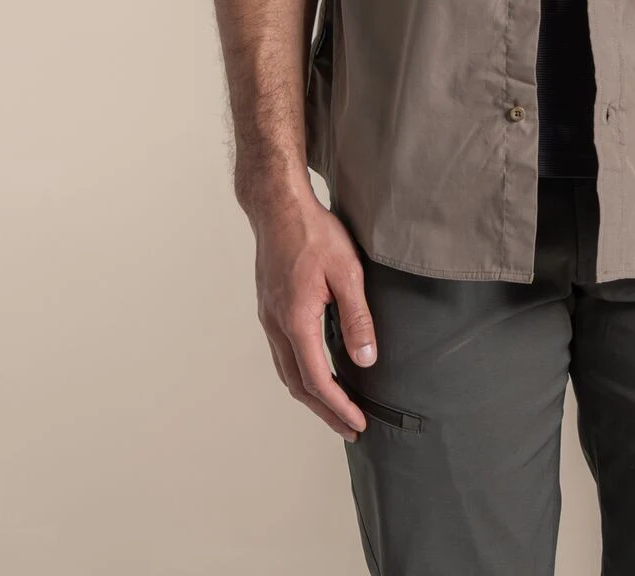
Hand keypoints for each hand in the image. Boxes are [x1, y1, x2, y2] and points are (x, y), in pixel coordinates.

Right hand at [248, 182, 378, 438]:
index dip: (338, 407)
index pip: (316, 379)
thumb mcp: (347, 272)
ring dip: (311, 395)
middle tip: (349, 428)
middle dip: (324, 411)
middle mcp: (276, 325)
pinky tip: (316, 370)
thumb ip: (357, 318)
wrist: (278, 207)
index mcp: (296, 321)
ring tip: (335, 407)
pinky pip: (283, 353)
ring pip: (287, 371)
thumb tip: (366, 359)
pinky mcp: (270, 308)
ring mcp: (269, 317)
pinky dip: (301, 373)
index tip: (357, 423)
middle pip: (297, 384)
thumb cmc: (313, 233)